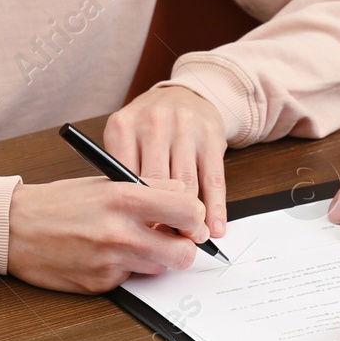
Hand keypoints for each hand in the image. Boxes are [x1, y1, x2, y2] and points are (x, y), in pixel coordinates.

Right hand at [7, 176, 209, 293]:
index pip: (188, 210)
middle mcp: (120, 232)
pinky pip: (130, 280)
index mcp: (124, 197)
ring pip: (160, 268)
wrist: (13, 227)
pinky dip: (125, 269)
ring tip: (131, 242)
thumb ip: (148, 190)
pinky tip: (104, 255)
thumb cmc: (59, 202)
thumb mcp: (105, 181)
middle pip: (184, 253)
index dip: (195, 218)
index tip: (189, 219)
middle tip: (174, 240)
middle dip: (184, 248)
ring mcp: (110, 262)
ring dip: (155, 258)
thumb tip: (185, 202)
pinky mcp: (100, 285)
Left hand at [103, 86, 227, 238]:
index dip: (133, 211)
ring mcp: (185, 129)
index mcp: (123, 126)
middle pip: (156, 183)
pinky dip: (216, 207)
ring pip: (186, 184)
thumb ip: (123, 173)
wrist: (185, 93)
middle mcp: (154, 123)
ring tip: (190, 241)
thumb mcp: (127, 139)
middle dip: (161, 219)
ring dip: (190, 219)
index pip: (124, 177)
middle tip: (164, 247)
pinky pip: (214, 179)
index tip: (138, 236)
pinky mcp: (211, 137)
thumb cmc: (149, 126)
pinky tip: (216, 228)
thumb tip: (132, 222)